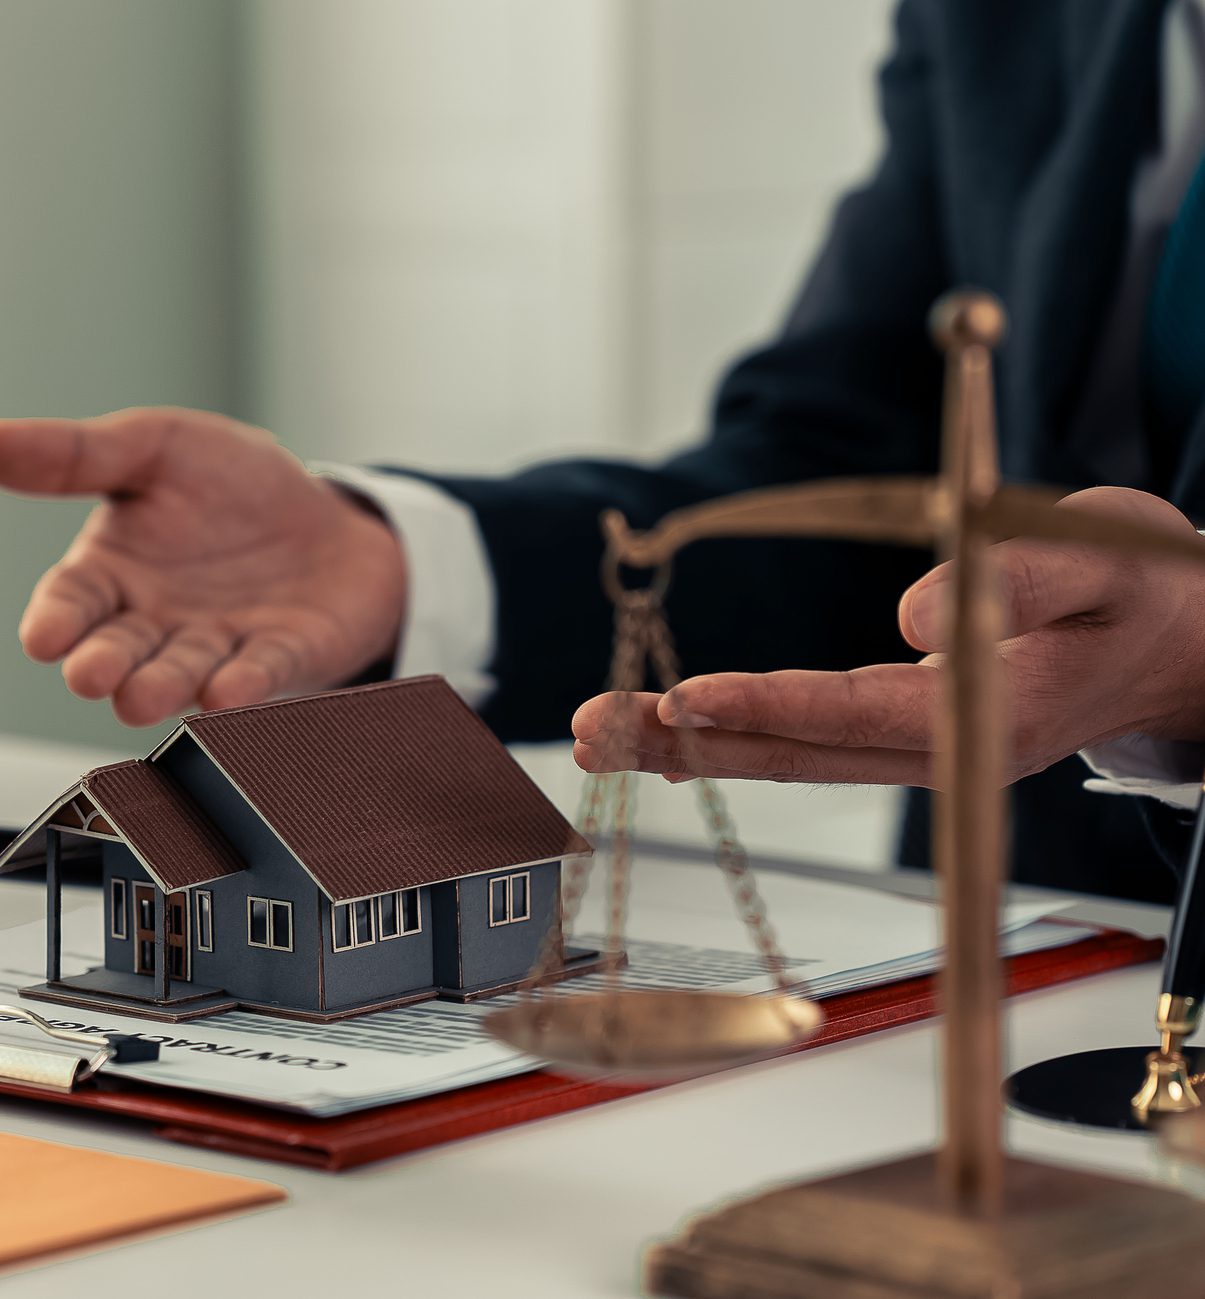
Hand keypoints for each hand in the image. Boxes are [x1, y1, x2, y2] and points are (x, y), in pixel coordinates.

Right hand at [0, 407, 406, 724]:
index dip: (57, 620)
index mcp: (113, 573)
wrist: (329, 517)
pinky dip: (243, 683)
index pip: (71, 601)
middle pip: (119, 651)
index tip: (44, 637)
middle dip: (103, 665)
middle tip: (90, 676)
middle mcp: (155, 622)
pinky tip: (228, 690)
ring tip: (145, 696)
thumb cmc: (228, 485)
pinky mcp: (280, 658)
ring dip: (162, 686)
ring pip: (180, 673)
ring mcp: (217, 646)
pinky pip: (259, 673)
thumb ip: (70, 454)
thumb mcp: (152, 447)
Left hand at [571, 486, 1204, 786]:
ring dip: (687, 745)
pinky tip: (663, 742)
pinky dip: (728, 738)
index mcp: (994, 719)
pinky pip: (803, 744)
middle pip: (795, 753)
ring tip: (595, 735)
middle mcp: (944, 751)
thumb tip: (911, 613)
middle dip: (686, 741)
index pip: (855, 716)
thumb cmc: (1152, 589)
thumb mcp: (1109, 558)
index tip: (683, 698)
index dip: (766, 708)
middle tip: (591, 729)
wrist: (1193, 642)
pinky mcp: (904, 732)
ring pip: (787, 754)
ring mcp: (920, 748)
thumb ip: (1022, 579)